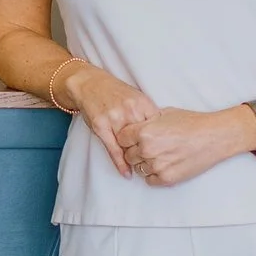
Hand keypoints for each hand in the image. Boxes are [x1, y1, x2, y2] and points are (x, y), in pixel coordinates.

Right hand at [62, 64, 159, 180]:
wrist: (90, 83)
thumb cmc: (115, 93)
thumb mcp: (136, 97)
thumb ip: (148, 113)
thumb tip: (164, 132)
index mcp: (142, 102)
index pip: (157, 127)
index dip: (162, 141)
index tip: (166, 152)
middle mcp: (129, 110)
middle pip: (144, 138)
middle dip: (150, 152)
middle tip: (155, 164)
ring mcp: (114, 118)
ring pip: (129, 146)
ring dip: (135, 159)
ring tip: (142, 169)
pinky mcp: (101, 126)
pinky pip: (113, 149)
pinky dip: (120, 163)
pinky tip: (127, 172)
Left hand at [126, 103, 255, 188]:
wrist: (215, 137)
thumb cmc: (193, 123)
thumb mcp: (165, 114)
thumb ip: (146, 122)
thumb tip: (134, 127)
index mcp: (144, 132)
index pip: (120, 139)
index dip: (127, 137)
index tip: (134, 137)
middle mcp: (147, 150)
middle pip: (128, 155)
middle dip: (135, 151)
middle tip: (150, 146)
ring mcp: (157, 166)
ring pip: (138, 169)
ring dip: (145, 163)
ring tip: (161, 154)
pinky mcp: (167, 179)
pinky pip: (149, 180)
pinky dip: (154, 174)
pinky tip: (165, 164)